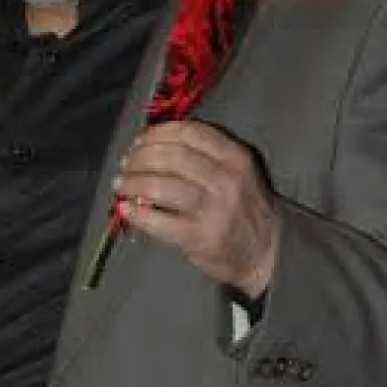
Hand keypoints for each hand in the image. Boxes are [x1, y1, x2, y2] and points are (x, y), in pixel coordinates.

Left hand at [114, 120, 276, 297]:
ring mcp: (215, 208)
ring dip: (135, 182)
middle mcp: (227, 179)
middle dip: (141, 157)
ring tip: (121, 185)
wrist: (266, 254)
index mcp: (235, 157)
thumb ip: (203, 156)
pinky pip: (161, 221)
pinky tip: (126, 209)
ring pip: (164, 185)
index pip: (189, 133)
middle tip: (126, 164)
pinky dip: (138, 213)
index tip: (139, 141)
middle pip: (173, 156)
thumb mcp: (236, 173)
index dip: (157, 134)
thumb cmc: (243, 210)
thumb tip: (150, 149)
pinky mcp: (202, 236)